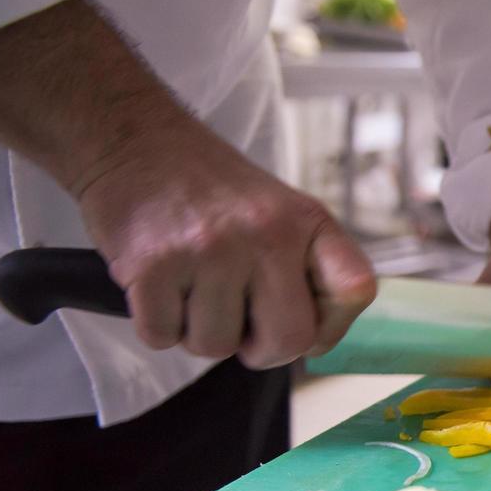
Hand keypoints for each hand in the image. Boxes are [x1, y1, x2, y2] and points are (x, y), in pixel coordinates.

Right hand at [0, 0, 377, 369]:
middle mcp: (267, 233)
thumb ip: (305, 268)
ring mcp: (209, 249)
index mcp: (307, 220)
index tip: (301, 322)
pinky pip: (163, 337)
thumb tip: (311, 342)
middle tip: (238, 325)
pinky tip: (159, 285)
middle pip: (289, 340)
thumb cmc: (211, 191)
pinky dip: (157, 325)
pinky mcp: (153, 265)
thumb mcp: (280, 211)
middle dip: (261, 349)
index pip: (356, 290)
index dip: (330, 326)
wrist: (133, 140)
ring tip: (190, 286)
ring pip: (217, 347)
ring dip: (198, 332)